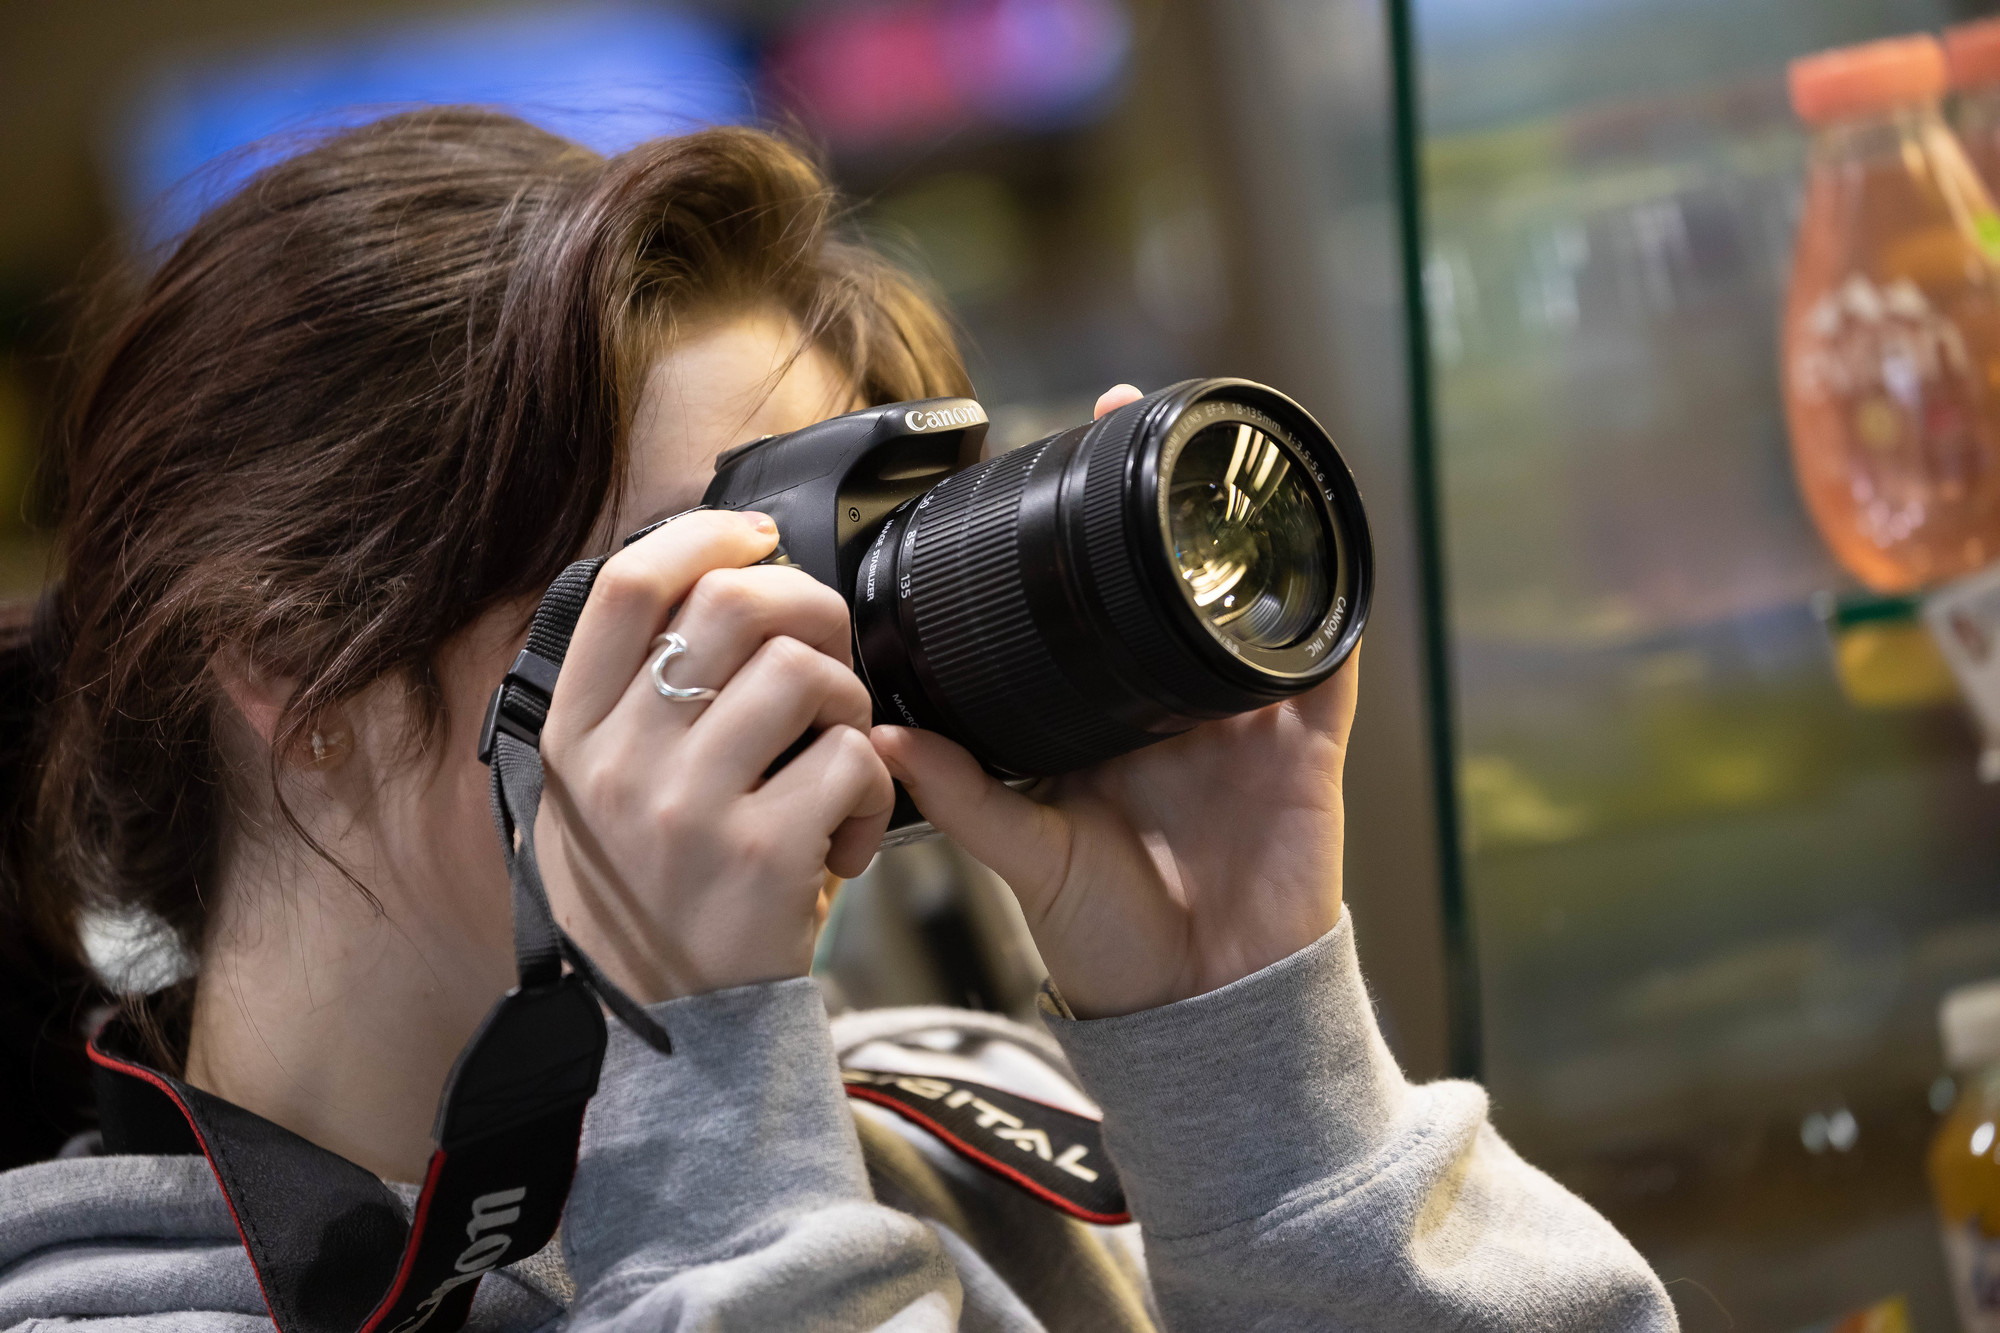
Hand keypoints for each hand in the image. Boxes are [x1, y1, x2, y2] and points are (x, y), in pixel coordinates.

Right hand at [535, 510, 894, 1003]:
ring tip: (837, 764)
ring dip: (850, 707)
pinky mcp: (762, 854)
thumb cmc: (648, 906)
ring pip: (807, 673)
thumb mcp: (589, 802)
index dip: (702, 537)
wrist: (670, 1042)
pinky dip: (875, 794)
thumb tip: (705, 584)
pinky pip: (854, 760)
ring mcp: (687, 808)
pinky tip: (846, 837)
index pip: (623, 586)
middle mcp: (618, 763)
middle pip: (733, 604)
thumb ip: (625, 704)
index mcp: (573, 735)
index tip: (756, 540)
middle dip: (810, 609)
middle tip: (828, 659)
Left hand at [872, 384, 1357, 1018]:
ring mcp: (1243, 725)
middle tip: (1123, 415)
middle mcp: (1173, 710)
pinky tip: (1319, 552)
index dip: (1073, 539)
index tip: (1040, 465)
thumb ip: (966, 796)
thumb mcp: (1025, 858)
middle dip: (1154, 502)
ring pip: (1247, 606)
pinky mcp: (1307, 751)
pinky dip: (1328, 615)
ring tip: (1210, 458)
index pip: (1089, 610)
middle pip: (1169, 584)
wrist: (1200, 1010)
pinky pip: (1326, 668)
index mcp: (1104, 722)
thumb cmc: (1110, 942)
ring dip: (1239, 532)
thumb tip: (882, 733)